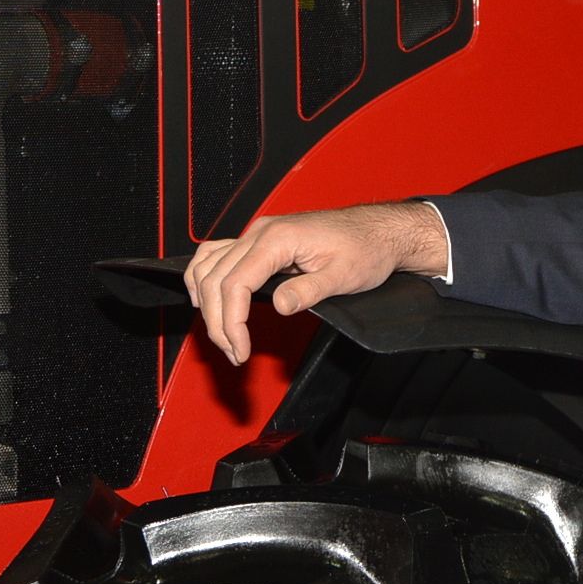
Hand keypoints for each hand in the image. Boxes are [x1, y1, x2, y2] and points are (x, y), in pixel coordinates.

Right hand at [183, 202, 449, 362]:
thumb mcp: (343, 275)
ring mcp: (257, 233)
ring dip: (208, 303)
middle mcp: (261, 232)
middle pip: (215, 279)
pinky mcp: (260, 240)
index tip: (240, 350)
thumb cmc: (365, 248)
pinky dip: (205, 279)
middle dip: (218, 322)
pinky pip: (216, 255)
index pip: (235, 283)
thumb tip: (280, 306)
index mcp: (278, 239)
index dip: (231, 322)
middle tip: (234, 353)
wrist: (377, 230)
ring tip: (224, 336)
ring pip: (208, 267)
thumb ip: (309, 290)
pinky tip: (208, 300)